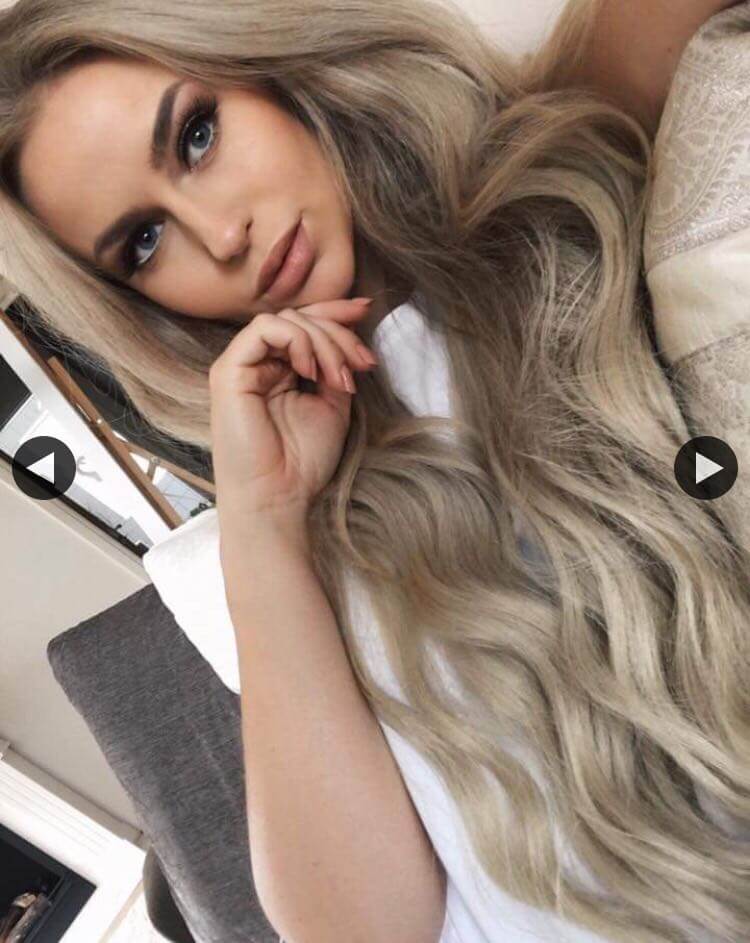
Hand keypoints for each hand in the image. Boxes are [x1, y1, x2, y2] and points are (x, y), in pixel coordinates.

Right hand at [209, 298, 378, 521]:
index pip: (304, 325)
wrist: (278, 498)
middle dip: (339, 333)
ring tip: (339, 378)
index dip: (335, 312)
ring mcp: (240, 365)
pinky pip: (266, 329)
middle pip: (300, 317)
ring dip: (324, 341)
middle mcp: (257, 363)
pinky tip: (312, 371)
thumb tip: (350, 339)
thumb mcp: (332, 405)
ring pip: (287, 320)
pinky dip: (298, 341)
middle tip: (363, 363)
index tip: (366, 309)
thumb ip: (336, 369)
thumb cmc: (301, 463)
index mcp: (278, 370)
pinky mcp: (229, 371)